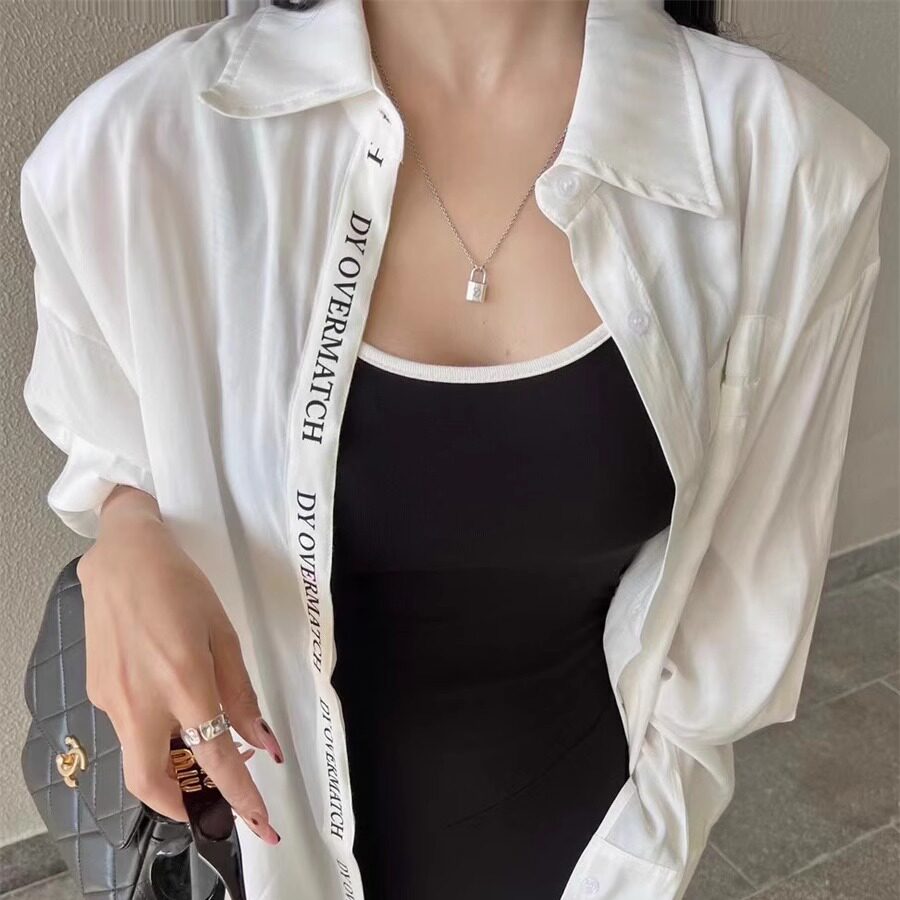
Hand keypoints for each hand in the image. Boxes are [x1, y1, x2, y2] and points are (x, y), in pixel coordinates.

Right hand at [77, 485, 283, 844]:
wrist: (124, 557)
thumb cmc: (182, 587)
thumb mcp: (223, 633)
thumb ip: (240, 692)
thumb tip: (262, 740)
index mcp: (184, 683)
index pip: (214, 757)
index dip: (240, 795)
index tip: (260, 823)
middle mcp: (141, 701)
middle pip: (152, 783)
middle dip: (184, 804)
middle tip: (215, 802)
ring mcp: (111, 699)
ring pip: (137, 758)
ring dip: (170, 768)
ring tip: (202, 745)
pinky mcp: (96, 690)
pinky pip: (128, 727)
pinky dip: (154, 733)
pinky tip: (171, 702)